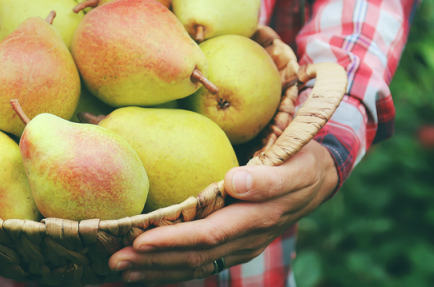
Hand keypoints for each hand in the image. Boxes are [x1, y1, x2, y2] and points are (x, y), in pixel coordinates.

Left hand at [108, 140, 337, 284]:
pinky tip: (146, 269)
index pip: (209, 235)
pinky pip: (201, 263)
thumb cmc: (303, 163)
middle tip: (114, 261)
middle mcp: (246, 239)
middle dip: (153, 262)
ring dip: (156, 270)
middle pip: (195, 257)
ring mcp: (240, 247)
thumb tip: (235, 182)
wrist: (319, 179)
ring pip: (195, 265)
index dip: (174, 241)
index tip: (140, 240)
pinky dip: (170, 268)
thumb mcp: (295, 163)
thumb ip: (267, 177)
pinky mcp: (234, 246)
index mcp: (257, 218)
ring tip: (120, 270)